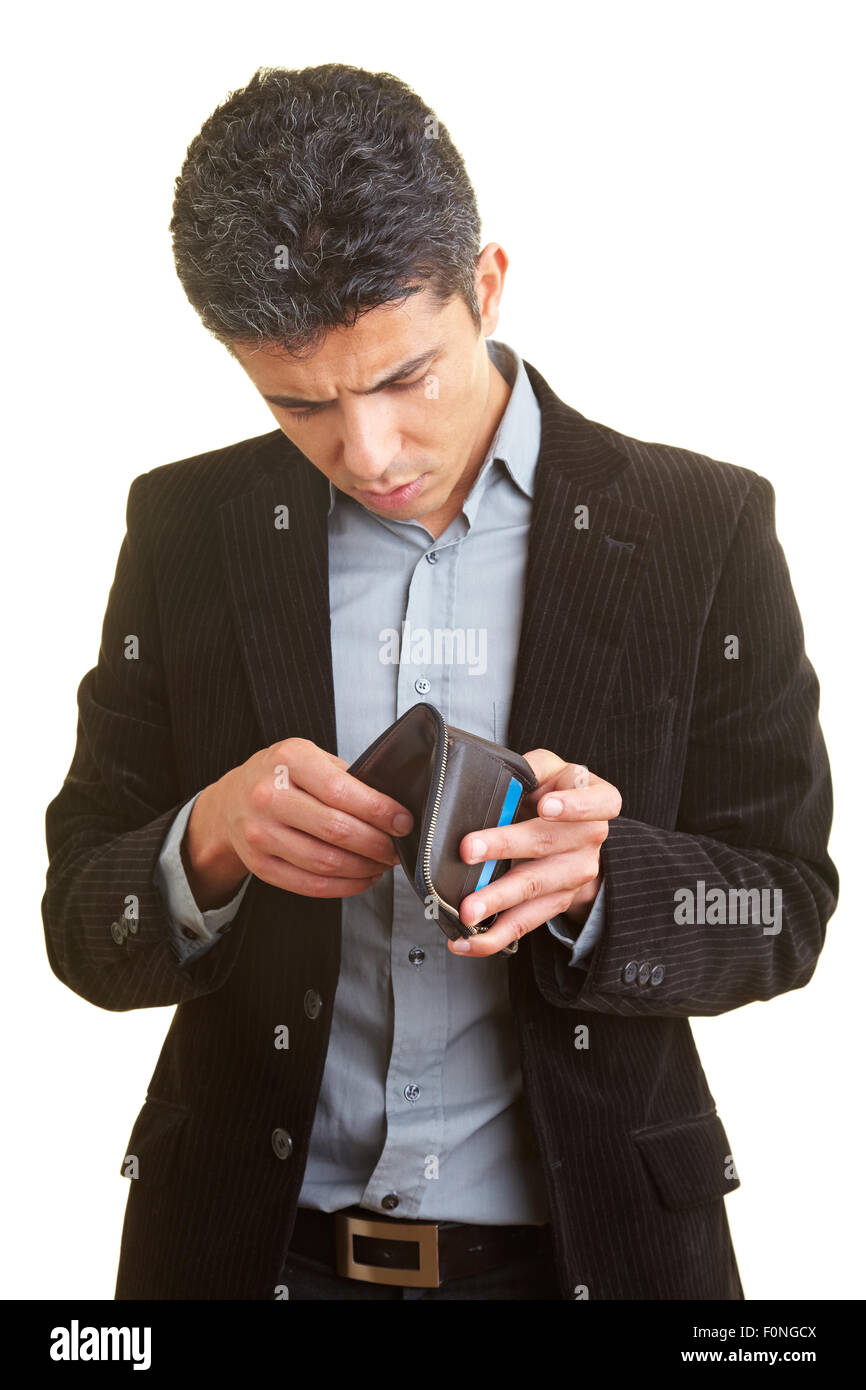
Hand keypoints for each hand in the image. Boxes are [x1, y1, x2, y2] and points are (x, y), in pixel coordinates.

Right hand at [182, 738, 412, 909]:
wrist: (230, 802)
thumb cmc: (281, 776)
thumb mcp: (310, 758)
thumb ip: (347, 778)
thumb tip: (393, 810)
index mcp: (289, 759)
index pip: (341, 790)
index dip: (378, 810)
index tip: (403, 822)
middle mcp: (268, 795)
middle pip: (335, 829)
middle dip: (377, 844)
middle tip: (396, 847)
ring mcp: (259, 833)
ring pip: (325, 862)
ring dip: (364, 868)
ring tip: (382, 863)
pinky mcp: (259, 865)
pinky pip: (309, 884)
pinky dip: (344, 886)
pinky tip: (361, 878)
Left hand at [447, 751, 621, 956]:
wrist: (571, 830)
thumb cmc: (554, 792)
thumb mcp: (548, 769)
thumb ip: (529, 768)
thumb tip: (493, 773)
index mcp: (597, 799)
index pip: (599, 802)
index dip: (574, 805)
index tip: (545, 806)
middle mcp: (591, 838)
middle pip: (549, 844)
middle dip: (505, 847)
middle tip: (470, 850)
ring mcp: (575, 874)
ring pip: (534, 888)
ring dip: (497, 900)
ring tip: (468, 909)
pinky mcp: (556, 903)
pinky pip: (525, 922)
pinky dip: (493, 936)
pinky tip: (467, 940)